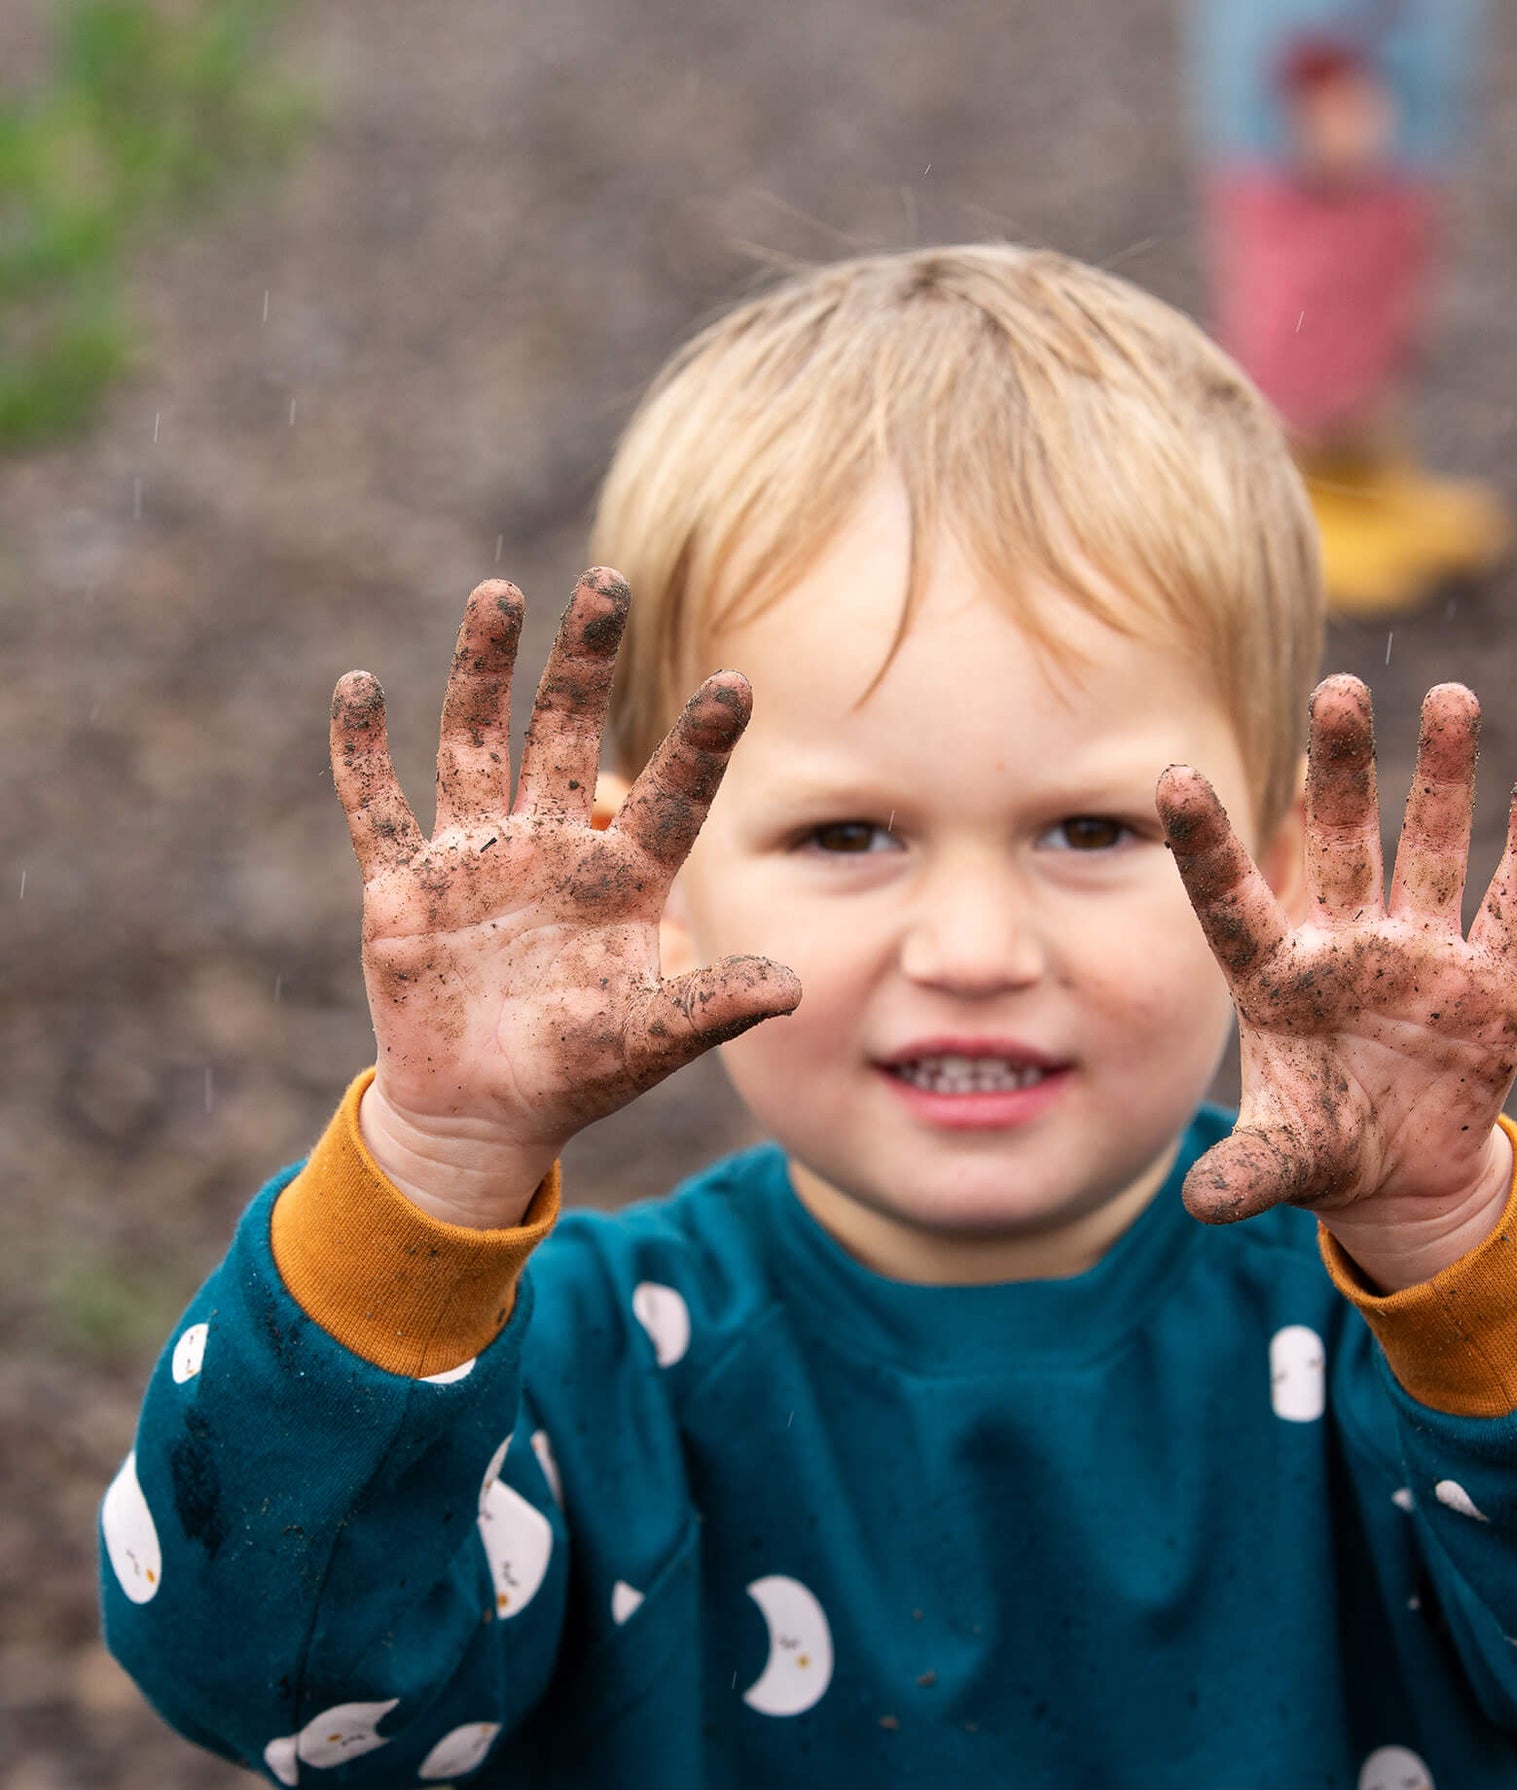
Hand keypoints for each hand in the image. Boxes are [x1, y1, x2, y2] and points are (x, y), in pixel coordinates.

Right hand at [332, 569, 799, 1226]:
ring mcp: (474, 859)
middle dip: (585, 661)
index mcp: (622, 879)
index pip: (670, 795)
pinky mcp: (403, 886)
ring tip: (500, 593)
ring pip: (476, 741)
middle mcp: (551, 848)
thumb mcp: (650, 1041)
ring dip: (483, 670)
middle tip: (608, 583)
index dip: (702, 745)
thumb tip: (794, 985)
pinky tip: (357, 686)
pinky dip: (362, 752)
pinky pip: (379, 806)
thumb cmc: (578, 1073)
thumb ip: (713, 1006)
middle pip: (568, 733)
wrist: (483, 1114)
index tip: (737, 685)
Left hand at [1159, 676, 1516, 1289]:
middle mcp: (1346, 946)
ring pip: (1430, 847)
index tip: (1170, 777)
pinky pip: (1511, 907)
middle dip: (1341, 770)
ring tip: (1452, 696)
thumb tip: (1197, 1205)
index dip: (1205, 843)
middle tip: (1337, 689)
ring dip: (1442, 777)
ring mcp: (1421, 956)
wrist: (1402, 1177)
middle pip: (1339, 842)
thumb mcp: (1283, 1162)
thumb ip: (1246, 1173)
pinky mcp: (1490, 983)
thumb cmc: (1324, 1149)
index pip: (1232, 897)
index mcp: (1277, 978)